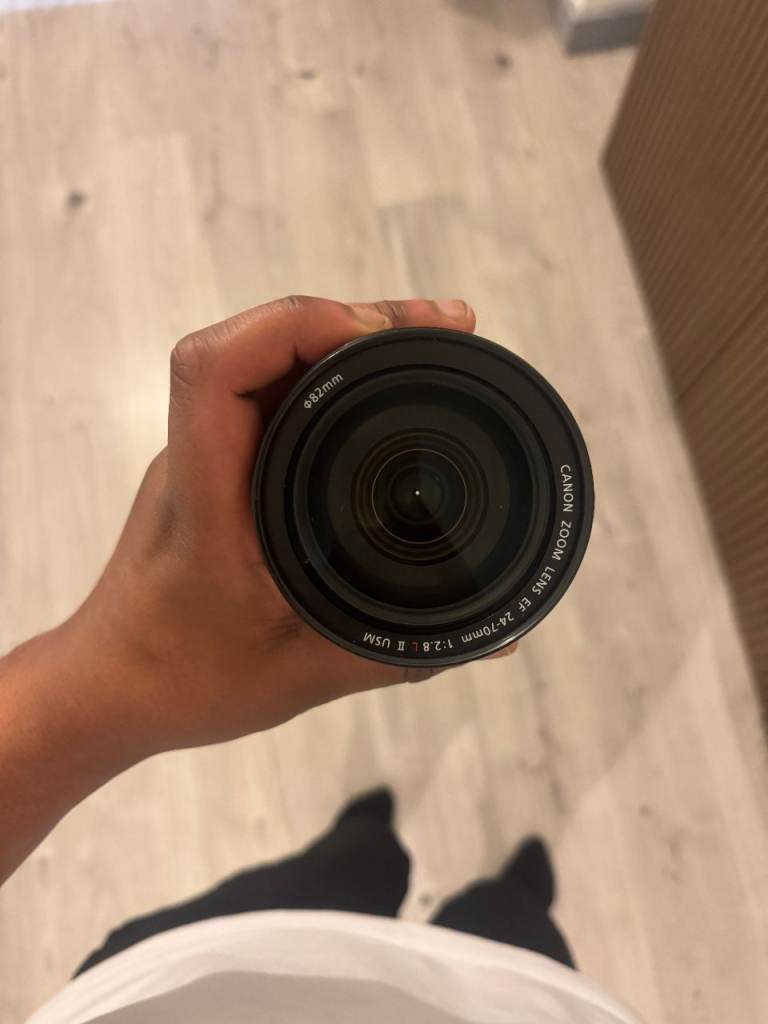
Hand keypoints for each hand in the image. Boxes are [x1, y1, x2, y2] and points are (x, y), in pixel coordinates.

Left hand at [60, 295, 511, 756]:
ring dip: (344, 335)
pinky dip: (329, 367)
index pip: (218, 371)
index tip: (384, 334)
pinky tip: (379, 381)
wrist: (114, 686)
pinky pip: (270, 389)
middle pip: (255, 340)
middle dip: (356, 317)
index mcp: (210, 500)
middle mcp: (200, 459)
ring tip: (428, 341)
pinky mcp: (219, 464)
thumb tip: (497, 635)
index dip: (299, 325)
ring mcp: (205, 455)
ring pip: (264, 357)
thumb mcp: (305, 676)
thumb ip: (402, 656)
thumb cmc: (188, 682)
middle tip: (448, 327)